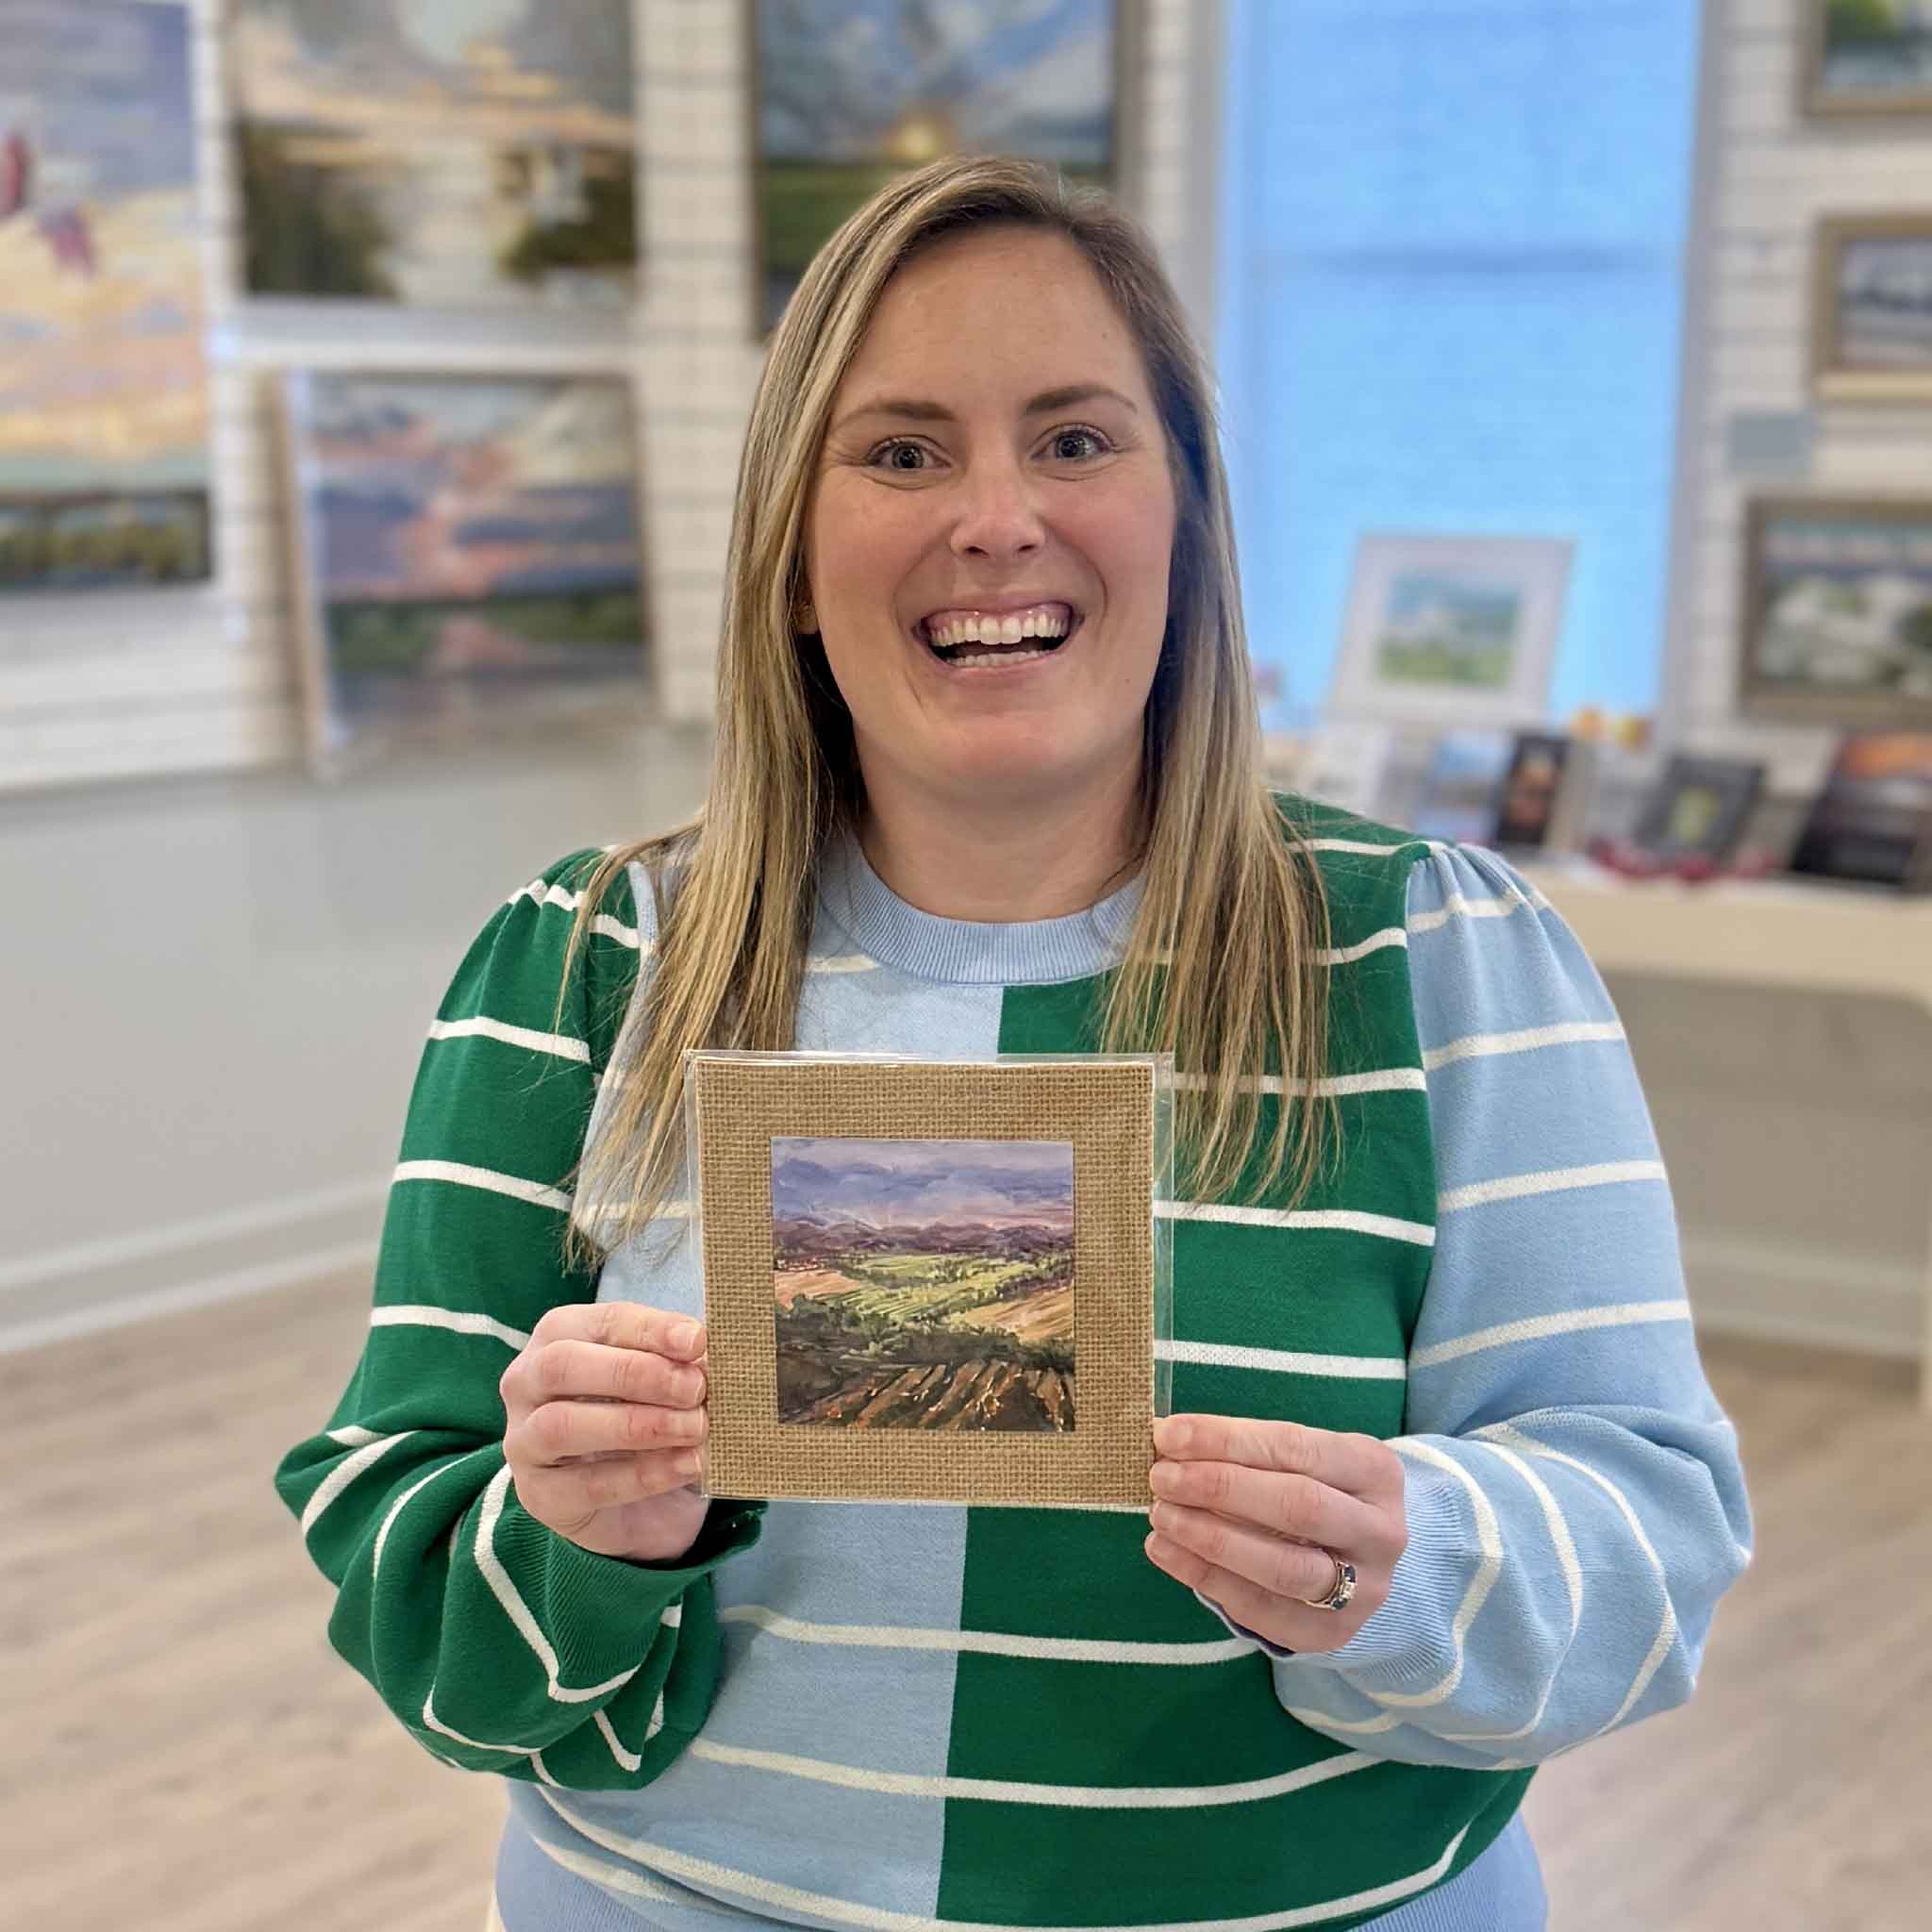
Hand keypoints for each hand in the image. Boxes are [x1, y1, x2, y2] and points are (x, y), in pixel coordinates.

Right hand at [500, 1302, 709, 1563]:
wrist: (642, 1506)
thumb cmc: (650, 1420)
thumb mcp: (668, 1384)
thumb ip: (681, 1364)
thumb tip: (707, 1353)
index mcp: (560, 1337)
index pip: (600, 1322)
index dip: (650, 1329)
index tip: (697, 1341)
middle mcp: (527, 1382)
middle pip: (563, 1365)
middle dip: (636, 1373)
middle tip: (695, 1388)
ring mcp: (524, 1441)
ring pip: (562, 1424)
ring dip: (638, 1424)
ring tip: (696, 1428)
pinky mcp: (539, 1496)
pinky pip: (586, 1484)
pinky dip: (644, 1473)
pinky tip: (687, 1464)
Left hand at [1143, 1413, 1406, 1653]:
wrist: (1359, 1559)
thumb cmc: (1315, 1489)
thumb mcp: (1299, 1459)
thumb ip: (1244, 1450)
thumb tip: (1167, 1439)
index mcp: (1375, 1470)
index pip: (1295, 1447)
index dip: (1226, 1440)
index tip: (1169, 1434)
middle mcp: (1381, 1531)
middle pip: (1297, 1506)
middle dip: (1220, 1488)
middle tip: (1162, 1477)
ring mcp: (1363, 1589)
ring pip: (1283, 1568)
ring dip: (1211, 1539)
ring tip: (1161, 1515)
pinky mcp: (1331, 1633)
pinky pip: (1261, 1610)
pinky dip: (1205, 1578)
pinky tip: (1166, 1550)